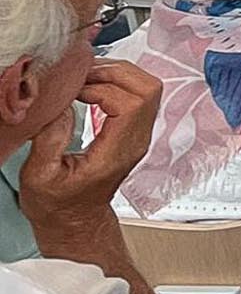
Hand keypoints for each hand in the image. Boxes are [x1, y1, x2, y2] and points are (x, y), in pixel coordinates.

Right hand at [19, 61, 159, 256]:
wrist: (73, 220)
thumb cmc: (56, 204)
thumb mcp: (40, 176)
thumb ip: (50, 140)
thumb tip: (62, 106)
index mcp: (116, 152)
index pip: (131, 104)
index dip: (103, 88)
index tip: (74, 90)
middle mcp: (135, 140)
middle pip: (148, 89)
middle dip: (115, 73)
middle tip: (81, 76)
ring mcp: (138, 135)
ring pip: (148, 88)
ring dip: (118, 75)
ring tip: (84, 79)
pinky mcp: (133, 131)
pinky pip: (138, 95)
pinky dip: (118, 82)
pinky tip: (91, 87)